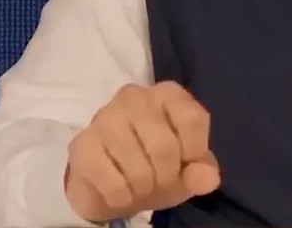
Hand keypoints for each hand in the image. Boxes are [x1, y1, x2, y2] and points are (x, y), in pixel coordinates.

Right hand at [64, 81, 220, 222]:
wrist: (112, 183)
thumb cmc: (157, 166)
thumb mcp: (187, 168)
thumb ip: (201, 170)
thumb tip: (209, 179)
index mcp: (167, 94)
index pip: (193, 119)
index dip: (195, 152)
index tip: (187, 163)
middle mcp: (135, 97)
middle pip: (165, 146)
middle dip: (167, 176)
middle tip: (160, 182)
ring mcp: (105, 117)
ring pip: (138, 167)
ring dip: (144, 187)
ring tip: (141, 185)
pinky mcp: (82, 144)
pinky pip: (113, 183)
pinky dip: (122, 197)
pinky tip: (121, 191)